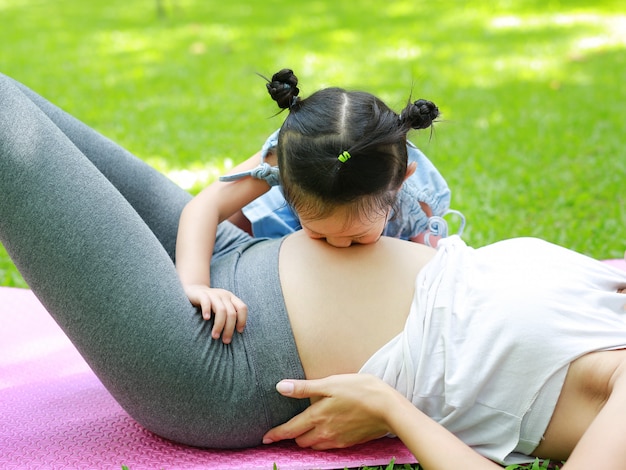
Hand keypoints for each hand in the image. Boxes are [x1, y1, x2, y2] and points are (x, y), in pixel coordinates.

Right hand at [183, 284, 247, 342]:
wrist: (195, 290)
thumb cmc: (211, 304)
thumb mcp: (222, 307)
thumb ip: (229, 315)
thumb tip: (237, 333)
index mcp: (231, 298)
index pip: (242, 308)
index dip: (242, 320)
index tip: (239, 331)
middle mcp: (224, 295)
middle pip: (231, 313)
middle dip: (229, 328)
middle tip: (225, 341)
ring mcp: (213, 294)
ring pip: (221, 310)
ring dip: (219, 325)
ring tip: (215, 336)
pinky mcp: (202, 294)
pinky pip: (206, 302)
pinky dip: (207, 310)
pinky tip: (206, 319)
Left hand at [263, 374, 394, 449]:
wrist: (388, 408)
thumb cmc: (359, 390)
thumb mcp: (330, 383)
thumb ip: (304, 388)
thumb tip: (280, 387)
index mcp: (317, 417)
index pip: (290, 430)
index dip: (276, 434)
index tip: (266, 438)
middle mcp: (324, 433)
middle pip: (301, 441)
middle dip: (293, 436)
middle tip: (288, 430)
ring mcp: (338, 440)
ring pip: (315, 445)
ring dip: (308, 440)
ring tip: (305, 431)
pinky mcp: (350, 443)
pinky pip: (329, 446)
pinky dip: (322, 441)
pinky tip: (327, 432)